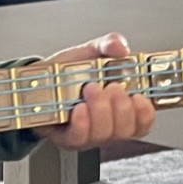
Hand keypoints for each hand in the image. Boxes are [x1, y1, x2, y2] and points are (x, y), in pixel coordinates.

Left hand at [32, 32, 155, 150]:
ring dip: (101, 111)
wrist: (37, 80)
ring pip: (104, 134)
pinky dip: (83, 123)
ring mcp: (88, 133)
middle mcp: (106, 123)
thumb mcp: (90, 53)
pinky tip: (79, 108)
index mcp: (119, 106)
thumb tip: (120, 47)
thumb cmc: (66, 72)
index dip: (146, 113)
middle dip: (122, 108)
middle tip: (111, 87)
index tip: (139, 97)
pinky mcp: (66, 138)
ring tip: (91, 89)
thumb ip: (108, 45)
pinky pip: (79, 138)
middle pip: (126, 130)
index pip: (143, 121)